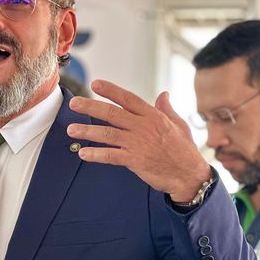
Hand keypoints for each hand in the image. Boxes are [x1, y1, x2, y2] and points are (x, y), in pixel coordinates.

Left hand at [67, 80, 210, 200]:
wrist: (189, 175)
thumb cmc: (184, 150)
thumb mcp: (178, 125)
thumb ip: (166, 109)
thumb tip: (163, 94)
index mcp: (153, 116)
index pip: (128, 99)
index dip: (111, 91)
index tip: (95, 84)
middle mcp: (143, 127)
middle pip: (112, 114)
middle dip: (90, 107)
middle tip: (74, 104)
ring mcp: (138, 144)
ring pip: (107, 134)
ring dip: (87, 131)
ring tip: (71, 129)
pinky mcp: (135, 161)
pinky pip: (111, 156)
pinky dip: (96, 154)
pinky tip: (83, 153)